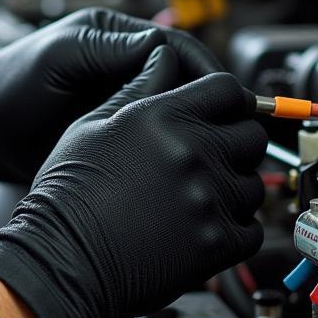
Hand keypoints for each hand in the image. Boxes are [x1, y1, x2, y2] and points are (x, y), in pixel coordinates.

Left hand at [0, 7, 221, 182]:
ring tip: (218, 147)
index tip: (226, 96)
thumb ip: (109, 50)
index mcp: (111, 36)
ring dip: (194, 122)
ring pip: (172, 106)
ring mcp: (118, 95)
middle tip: (234, 127)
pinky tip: (185, 160)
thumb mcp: (60, 58)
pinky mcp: (113, 127)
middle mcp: (120, 62)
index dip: (203, 70)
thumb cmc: (7, 86)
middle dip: (208, 99)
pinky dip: (172, 142)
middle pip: (182, 77)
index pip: (174, 46)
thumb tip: (164, 47)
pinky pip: (153, 131)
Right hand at [0, 46, 266, 317]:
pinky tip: (201, 227)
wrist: (63, 258)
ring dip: (234, 189)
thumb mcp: (92, 125)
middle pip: (252, 135)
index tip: (224, 114)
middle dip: (236, 143)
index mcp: (161, 116)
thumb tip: (164, 59)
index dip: (230, 100)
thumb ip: (138, 89)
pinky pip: (251, 230)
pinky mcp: (216, 242)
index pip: (228, 89)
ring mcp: (208, 198)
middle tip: (211, 158)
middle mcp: (192, 151)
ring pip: (254, 184)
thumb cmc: (68, 193)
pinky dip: (234, 230)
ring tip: (197, 198)